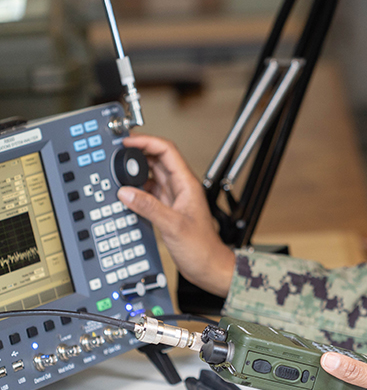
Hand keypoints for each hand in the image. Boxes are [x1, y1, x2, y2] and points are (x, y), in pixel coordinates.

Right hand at [116, 134, 234, 296]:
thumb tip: (126, 192)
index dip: (147, 141)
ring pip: (151, 176)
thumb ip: (149, 208)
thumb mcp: (173, 226)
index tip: (128, 140)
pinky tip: (125, 193)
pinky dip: (136, 190)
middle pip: (157, 160)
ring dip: (135, 172)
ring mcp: (173, 198)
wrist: (209, 267)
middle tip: (116, 153)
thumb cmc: (202, 248)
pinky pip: (149, 192)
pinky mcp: (167, 209)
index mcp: (187, 184)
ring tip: (116, 171)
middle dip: (137, 153)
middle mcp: (180, 187)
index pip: (167, 151)